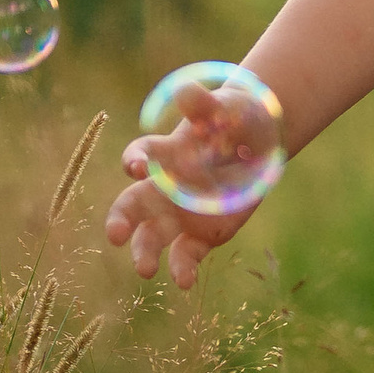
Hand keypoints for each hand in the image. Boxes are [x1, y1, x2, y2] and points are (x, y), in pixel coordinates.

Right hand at [103, 79, 277, 290]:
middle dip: (120, 220)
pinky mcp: (201, 235)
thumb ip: (205, 105)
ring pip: (151, 237)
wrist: (259, 145)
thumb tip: (184, 91)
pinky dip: (181, 268)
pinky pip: (184, 255)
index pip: (141, 155)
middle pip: (132, 205)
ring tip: (145, 269)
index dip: (136, 159)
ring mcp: (180, 214)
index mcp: (166, 153)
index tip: (137, 166)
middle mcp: (164, 187)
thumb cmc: (237, 120)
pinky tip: (184, 281)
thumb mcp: (227, 108)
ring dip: (144, 253)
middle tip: (114, 235)